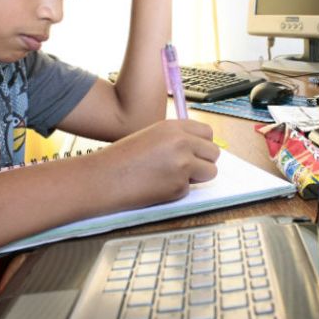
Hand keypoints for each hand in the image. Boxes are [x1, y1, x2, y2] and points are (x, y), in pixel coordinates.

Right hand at [100, 120, 219, 206]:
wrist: (105, 178)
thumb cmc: (123, 158)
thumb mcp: (152, 136)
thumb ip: (177, 139)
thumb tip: (200, 149)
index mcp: (174, 127)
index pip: (207, 133)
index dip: (203, 144)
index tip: (196, 152)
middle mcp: (182, 143)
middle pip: (214, 153)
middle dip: (204, 162)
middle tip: (187, 168)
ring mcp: (182, 165)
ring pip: (210, 172)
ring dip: (197, 177)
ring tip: (173, 177)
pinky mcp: (179, 186)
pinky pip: (190, 189)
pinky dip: (178, 190)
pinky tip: (158, 186)